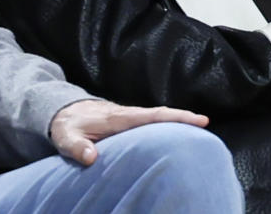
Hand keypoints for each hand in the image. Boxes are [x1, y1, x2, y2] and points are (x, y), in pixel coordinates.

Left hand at [49, 100, 208, 165]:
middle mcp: (129, 115)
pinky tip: (175, 137)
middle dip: (184, 118)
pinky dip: (166, 127)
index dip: (176, 117)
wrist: (64, 112)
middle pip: (162, 115)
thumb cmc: (67, 126)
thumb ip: (76, 148)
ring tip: (198, 133)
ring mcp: (130, 119)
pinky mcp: (129, 124)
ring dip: (177, 123)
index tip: (198, 119)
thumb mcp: (66, 137)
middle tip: (206, 125)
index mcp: (120, 117)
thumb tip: (92, 158)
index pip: (154, 116)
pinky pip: (152, 124)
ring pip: (158, 119)